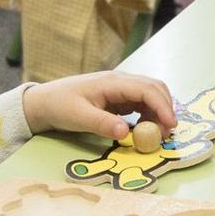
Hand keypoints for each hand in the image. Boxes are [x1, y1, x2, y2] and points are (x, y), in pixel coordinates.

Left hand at [24, 71, 176, 140]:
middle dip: (165, 108)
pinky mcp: (118, 97)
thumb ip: (102, 124)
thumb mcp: (78, 117)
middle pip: (154, 88)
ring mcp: (120, 88)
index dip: (162, 107)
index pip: (146, 89)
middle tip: (167, 133)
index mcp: (112, 82)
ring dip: (158, 112)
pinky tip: (145, 129)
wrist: (44, 102)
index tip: (170, 125)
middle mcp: (120, 81)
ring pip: (150, 95)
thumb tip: (126, 132)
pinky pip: (141, 103)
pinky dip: (149, 114)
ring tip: (156, 134)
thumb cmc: (60, 106)